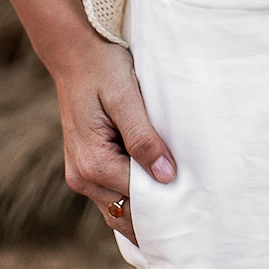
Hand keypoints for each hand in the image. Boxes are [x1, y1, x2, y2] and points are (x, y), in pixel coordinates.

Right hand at [52, 34, 175, 244]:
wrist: (73, 51)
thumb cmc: (102, 68)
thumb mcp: (126, 98)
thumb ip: (144, 138)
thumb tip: (167, 177)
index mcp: (93, 163)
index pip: (138, 201)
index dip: (166, 203)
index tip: (195, 204)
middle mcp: (82, 177)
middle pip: (125, 214)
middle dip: (155, 216)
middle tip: (192, 215)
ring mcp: (80, 174)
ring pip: (117, 209)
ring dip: (143, 209)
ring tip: (178, 204)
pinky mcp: (84, 166)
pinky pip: (111, 194)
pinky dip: (131, 196)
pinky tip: (155, 188)